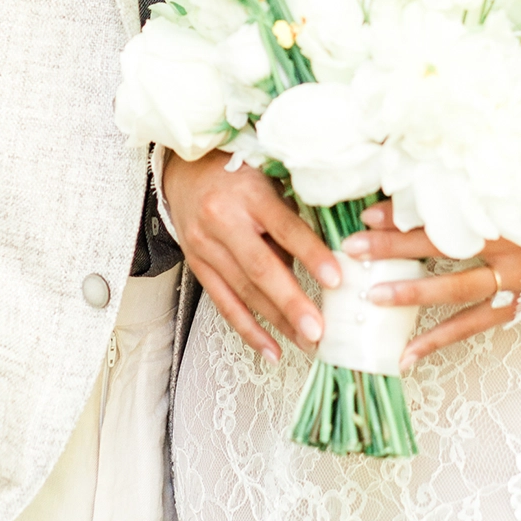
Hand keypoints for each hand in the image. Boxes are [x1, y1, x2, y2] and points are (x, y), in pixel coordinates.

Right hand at [161, 149, 340, 362]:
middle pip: (260, 268)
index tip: (336, 279)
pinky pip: (224, 304)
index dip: (311, 254)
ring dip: (277, 323)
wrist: (185, 172)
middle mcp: (222, 221)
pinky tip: (271, 349)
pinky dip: (249, 330)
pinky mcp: (197, 266)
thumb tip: (326, 261)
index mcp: (249, 194)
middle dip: (291, 303)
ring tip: (307, 342)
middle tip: (318, 330)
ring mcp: (205, 246)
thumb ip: (290, 217)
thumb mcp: (268, 180)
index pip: (285, 228)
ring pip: (243, 292)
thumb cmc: (237, 174)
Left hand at [344, 203, 520, 367]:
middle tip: (353, 249)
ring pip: (454, 288)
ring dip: (411, 293)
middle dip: (394, 247)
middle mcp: (504, 245)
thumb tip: (416, 185)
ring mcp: (510, 279)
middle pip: (441, 246)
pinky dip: (437, 340)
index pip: (443, 211)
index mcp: (499, 212)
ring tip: (372, 299)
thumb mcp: (513, 196)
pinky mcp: (513, 307)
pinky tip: (405, 354)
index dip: (404, 213)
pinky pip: (469, 326)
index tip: (367, 214)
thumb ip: (471, 194)